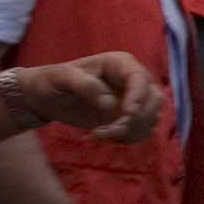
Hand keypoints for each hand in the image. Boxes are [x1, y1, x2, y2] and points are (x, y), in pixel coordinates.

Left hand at [25, 54, 167, 145]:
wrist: (50, 98)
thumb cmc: (53, 81)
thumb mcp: (60, 78)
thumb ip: (84, 85)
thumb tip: (109, 103)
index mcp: (120, 64)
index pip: (140, 79)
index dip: (139, 97)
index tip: (127, 114)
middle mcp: (134, 81)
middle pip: (154, 100)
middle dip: (134, 120)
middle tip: (106, 131)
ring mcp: (136, 100)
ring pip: (150, 119)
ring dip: (128, 133)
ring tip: (96, 135)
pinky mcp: (132, 118)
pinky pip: (142, 132)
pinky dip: (125, 139)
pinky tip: (101, 136)